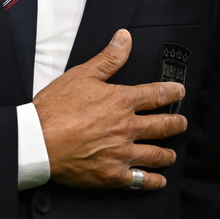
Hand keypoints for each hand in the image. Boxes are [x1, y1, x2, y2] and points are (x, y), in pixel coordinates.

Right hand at [34, 29, 186, 190]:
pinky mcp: (113, 175)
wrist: (37, 142)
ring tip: (172, 154)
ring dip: (167, 154)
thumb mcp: (82, 75)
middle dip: (176, 124)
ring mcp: (122, 153)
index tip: (180, 92)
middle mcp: (128, 127)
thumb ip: (108, 58)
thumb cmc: (56, 107)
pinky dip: (153, 181)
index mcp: (122, 101)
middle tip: (182, 123)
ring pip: (156, 154)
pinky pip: (140, 180)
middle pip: (163, 125)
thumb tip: (125, 37)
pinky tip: (159, 180)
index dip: (172, 92)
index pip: (157, 94)